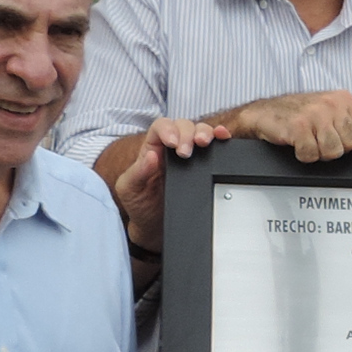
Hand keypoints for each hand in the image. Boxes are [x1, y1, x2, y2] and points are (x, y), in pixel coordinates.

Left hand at [109, 118, 227, 246]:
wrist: (155, 226)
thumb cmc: (140, 205)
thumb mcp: (129, 189)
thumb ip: (137, 172)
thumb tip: (151, 156)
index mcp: (151, 148)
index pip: (160, 127)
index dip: (168, 130)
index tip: (173, 144)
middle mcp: (170, 148)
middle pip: (182, 125)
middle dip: (187, 134)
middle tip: (186, 152)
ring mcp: (189, 155)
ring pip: (199, 131)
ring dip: (204, 132)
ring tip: (204, 143)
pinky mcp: (202, 165)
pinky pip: (214, 145)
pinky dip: (220, 138)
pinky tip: (222, 136)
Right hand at [229, 90, 351, 162]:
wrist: (264, 113)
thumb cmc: (299, 115)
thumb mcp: (332, 117)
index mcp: (344, 99)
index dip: (349, 140)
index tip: (334, 134)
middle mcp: (331, 104)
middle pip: (351, 145)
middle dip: (334, 148)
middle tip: (318, 138)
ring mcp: (315, 114)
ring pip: (333, 152)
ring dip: (318, 152)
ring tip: (308, 140)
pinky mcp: (298, 127)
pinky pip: (311, 155)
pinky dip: (302, 155)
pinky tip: (296, 143)